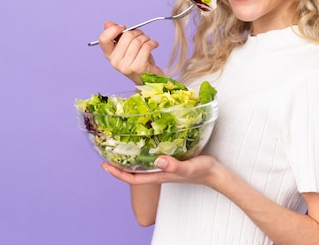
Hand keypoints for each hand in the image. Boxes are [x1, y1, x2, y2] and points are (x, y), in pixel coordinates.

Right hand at [98, 21, 162, 83]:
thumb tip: (108, 23)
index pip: (103, 40)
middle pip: (126, 36)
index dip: (113, 30)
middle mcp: (115, 62)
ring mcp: (126, 66)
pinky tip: (154, 45)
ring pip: (137, 41)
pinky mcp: (138, 68)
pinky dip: (153, 43)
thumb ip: (117, 35)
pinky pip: (146, 47)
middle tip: (142, 36)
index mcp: (109, 55)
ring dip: (146, 38)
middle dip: (137, 33)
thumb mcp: (127, 46)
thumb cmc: (138, 60)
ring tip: (148, 42)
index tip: (123, 27)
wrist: (149, 77)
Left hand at [101, 155, 220, 186]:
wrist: (214, 171)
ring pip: (142, 163)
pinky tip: (144, 140)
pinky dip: (144, 150)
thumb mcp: (188, 167)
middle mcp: (158, 171)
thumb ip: (174, 165)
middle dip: (119, 164)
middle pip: (133, 171)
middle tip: (107, 152)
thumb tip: (158, 160)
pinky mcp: (171, 158)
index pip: (132, 178)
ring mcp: (164, 165)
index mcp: (159, 175)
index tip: (104, 165)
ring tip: (120, 145)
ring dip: (130, 156)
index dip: (117, 173)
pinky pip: (152, 155)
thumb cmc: (202, 171)